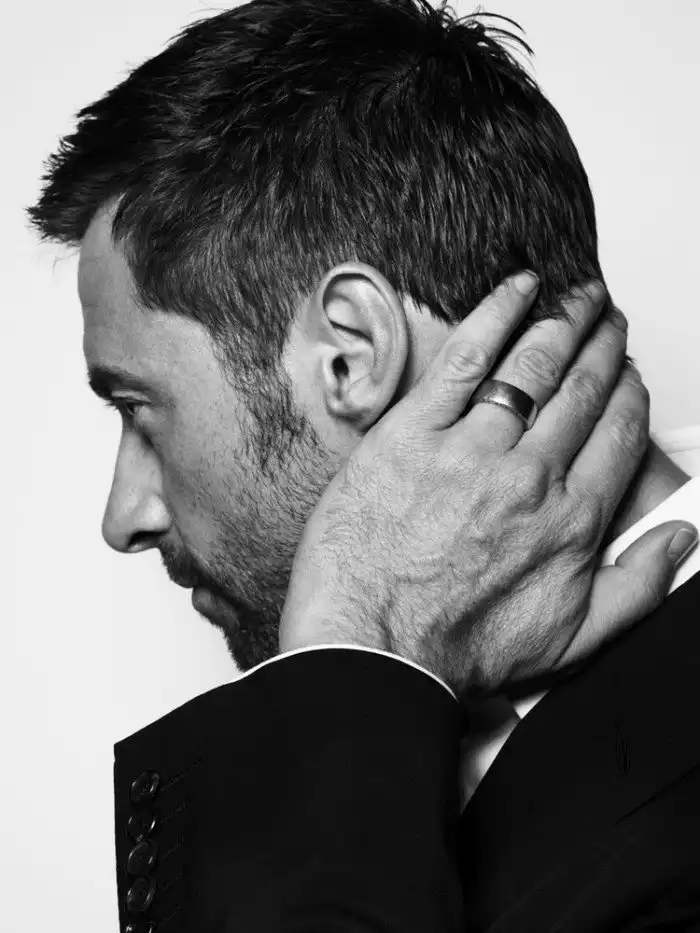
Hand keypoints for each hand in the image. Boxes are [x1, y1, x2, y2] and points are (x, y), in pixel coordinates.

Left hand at [279, 273, 696, 695]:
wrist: (371, 648)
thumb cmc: (457, 649)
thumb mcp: (571, 642)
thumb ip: (636, 588)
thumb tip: (679, 540)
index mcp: (570, 520)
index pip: (618, 435)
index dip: (629, 395)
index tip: (628, 376)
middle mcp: (529, 475)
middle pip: (582, 392)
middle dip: (603, 347)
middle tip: (610, 320)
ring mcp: (471, 447)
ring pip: (533, 367)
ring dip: (564, 323)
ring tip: (577, 299)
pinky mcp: (414, 431)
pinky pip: (466, 357)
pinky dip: (497, 313)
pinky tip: (519, 289)